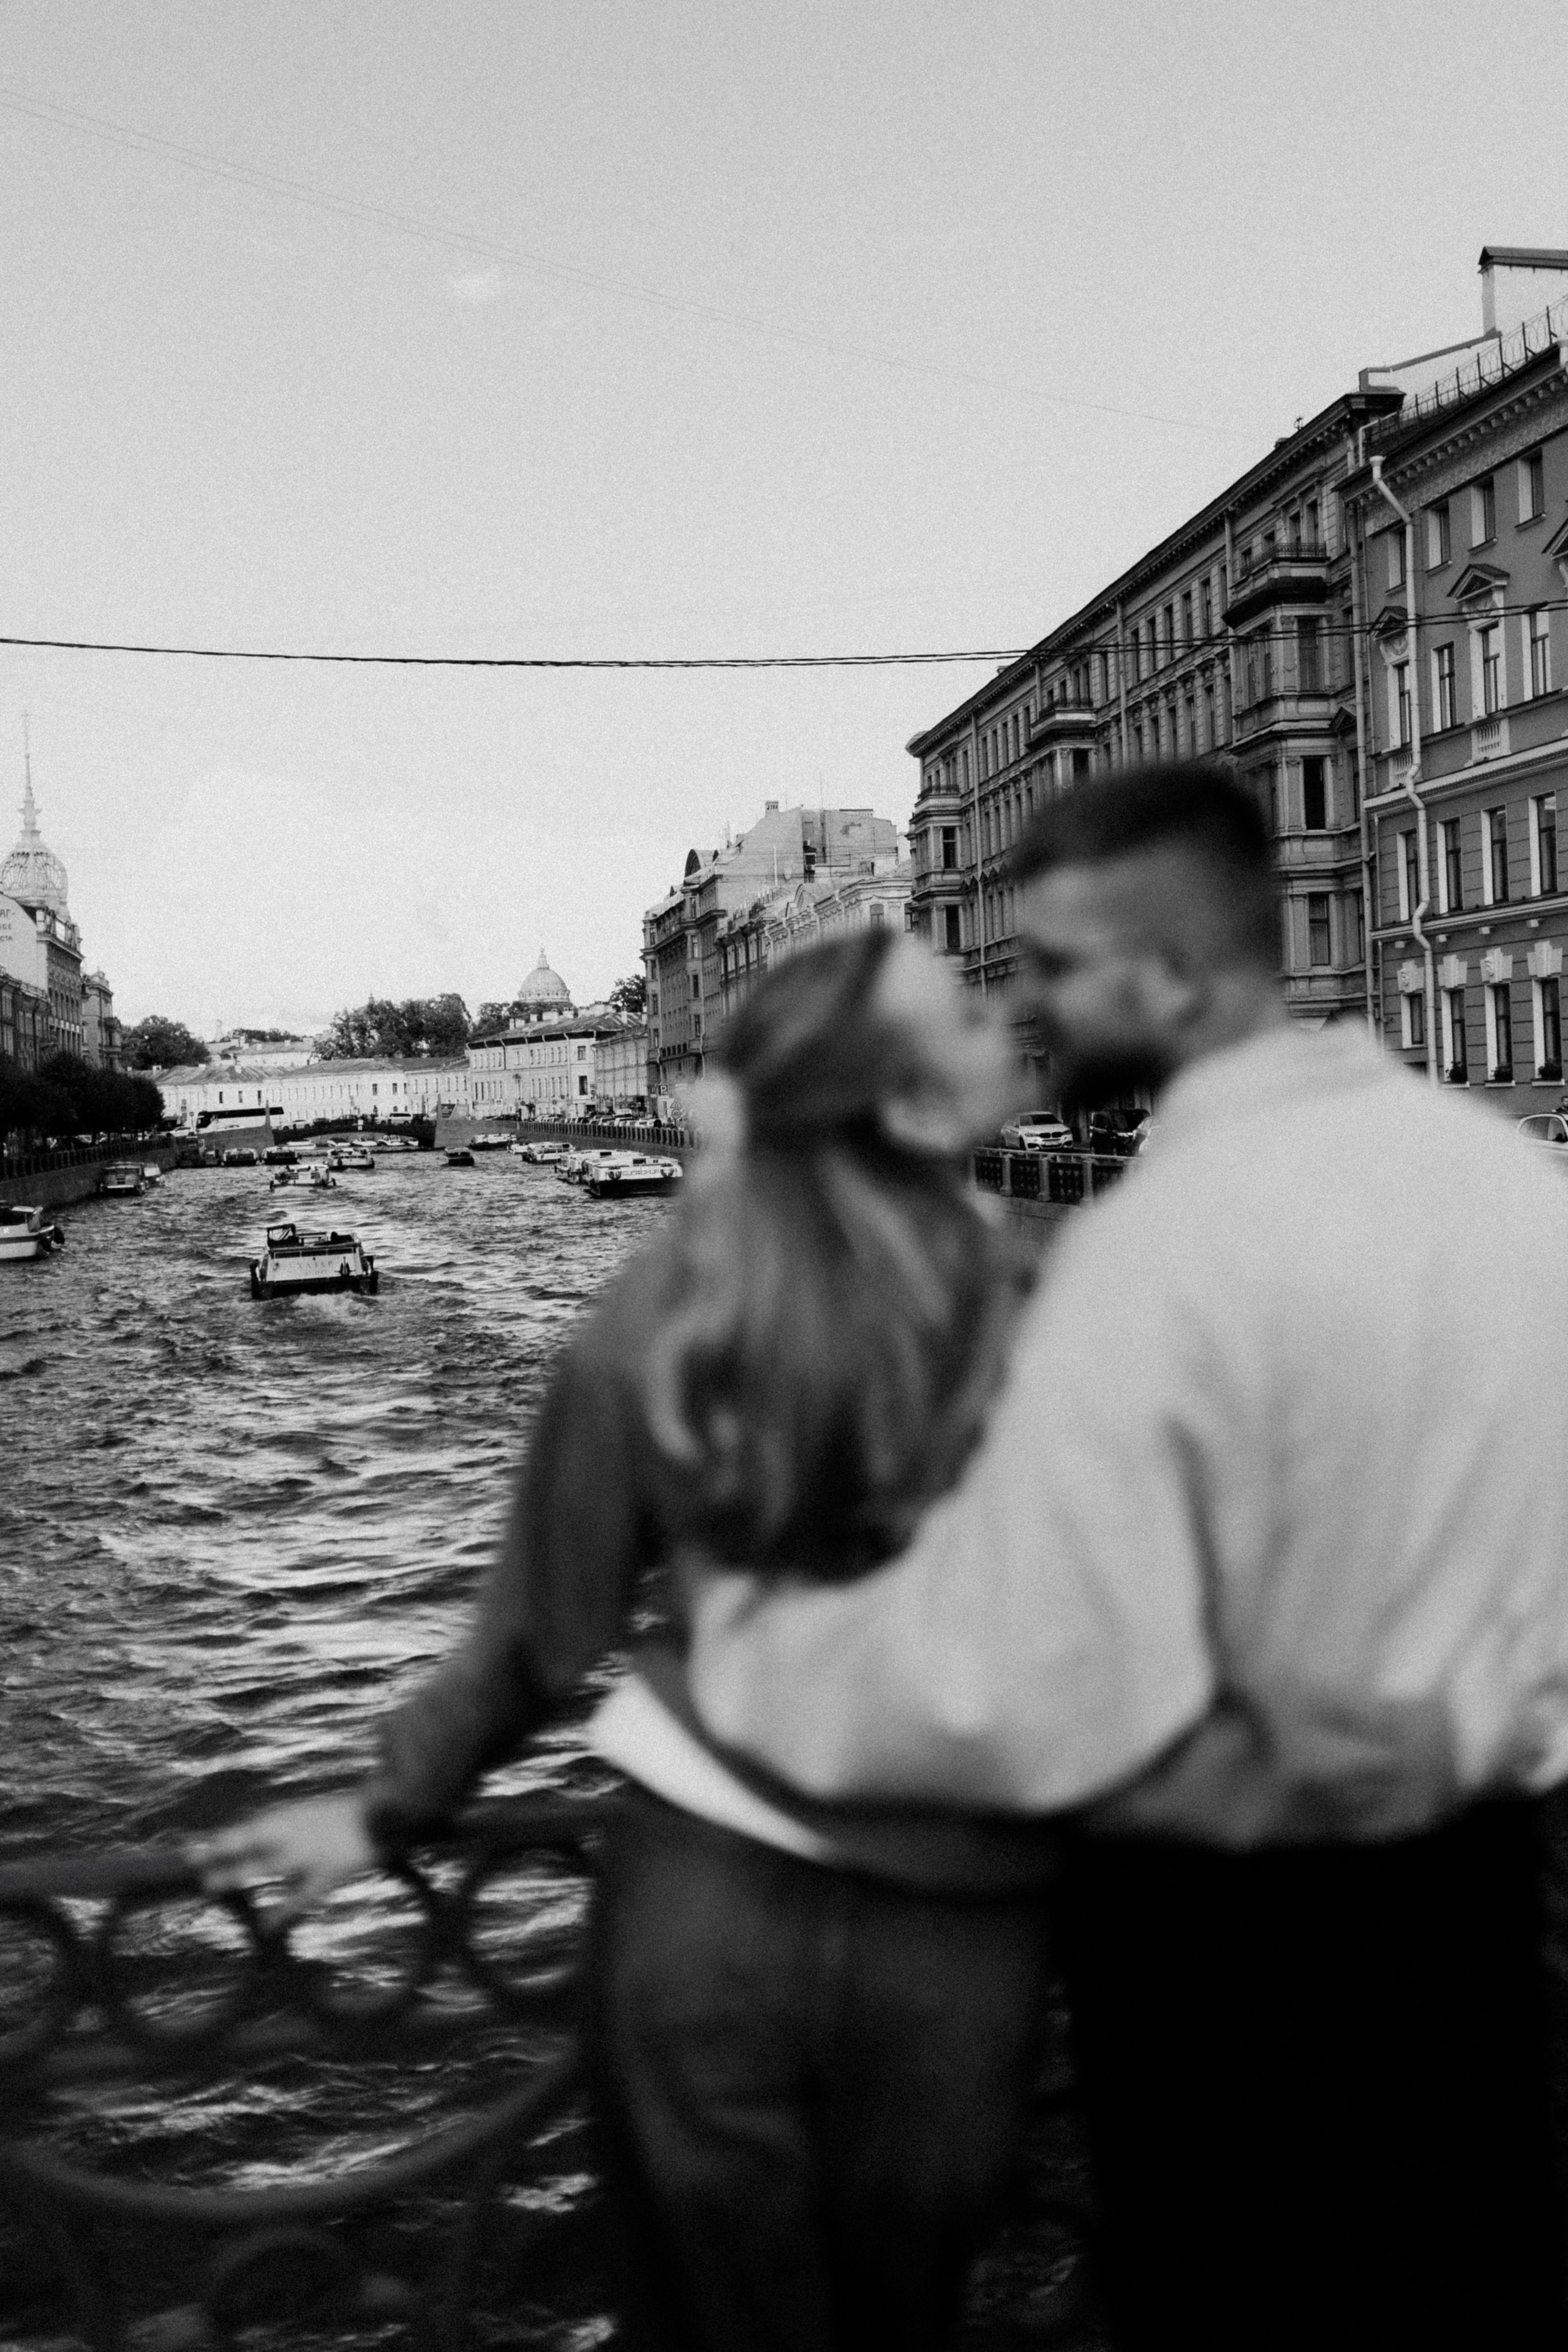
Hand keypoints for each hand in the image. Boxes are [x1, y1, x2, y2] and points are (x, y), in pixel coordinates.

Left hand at [190, 1793, 377, 1915]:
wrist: (389, 1810)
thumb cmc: (353, 1816)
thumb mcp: (314, 1816)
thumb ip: (288, 1829)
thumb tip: (262, 1842)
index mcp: (291, 1817)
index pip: (246, 1829)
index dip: (217, 1840)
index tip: (188, 1849)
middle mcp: (296, 1832)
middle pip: (249, 1840)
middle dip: (218, 1852)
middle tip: (189, 1862)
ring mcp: (310, 1852)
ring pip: (267, 1863)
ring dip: (238, 1873)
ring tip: (210, 1886)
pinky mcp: (329, 1872)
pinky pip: (301, 1895)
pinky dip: (282, 1911)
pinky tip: (265, 1927)